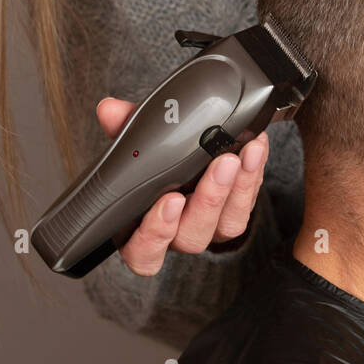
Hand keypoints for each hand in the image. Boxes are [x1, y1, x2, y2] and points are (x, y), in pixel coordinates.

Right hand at [95, 97, 268, 276]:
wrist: (188, 153)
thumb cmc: (154, 159)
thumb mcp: (137, 142)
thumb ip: (123, 128)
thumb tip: (109, 110)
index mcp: (142, 228)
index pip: (144, 252)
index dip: (156, 234)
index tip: (170, 200)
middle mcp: (177, 235)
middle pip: (192, 236)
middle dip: (208, 200)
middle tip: (219, 165)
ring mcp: (209, 227)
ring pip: (227, 225)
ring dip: (236, 188)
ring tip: (239, 155)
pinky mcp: (235, 214)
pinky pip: (248, 204)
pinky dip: (253, 174)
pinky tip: (254, 147)